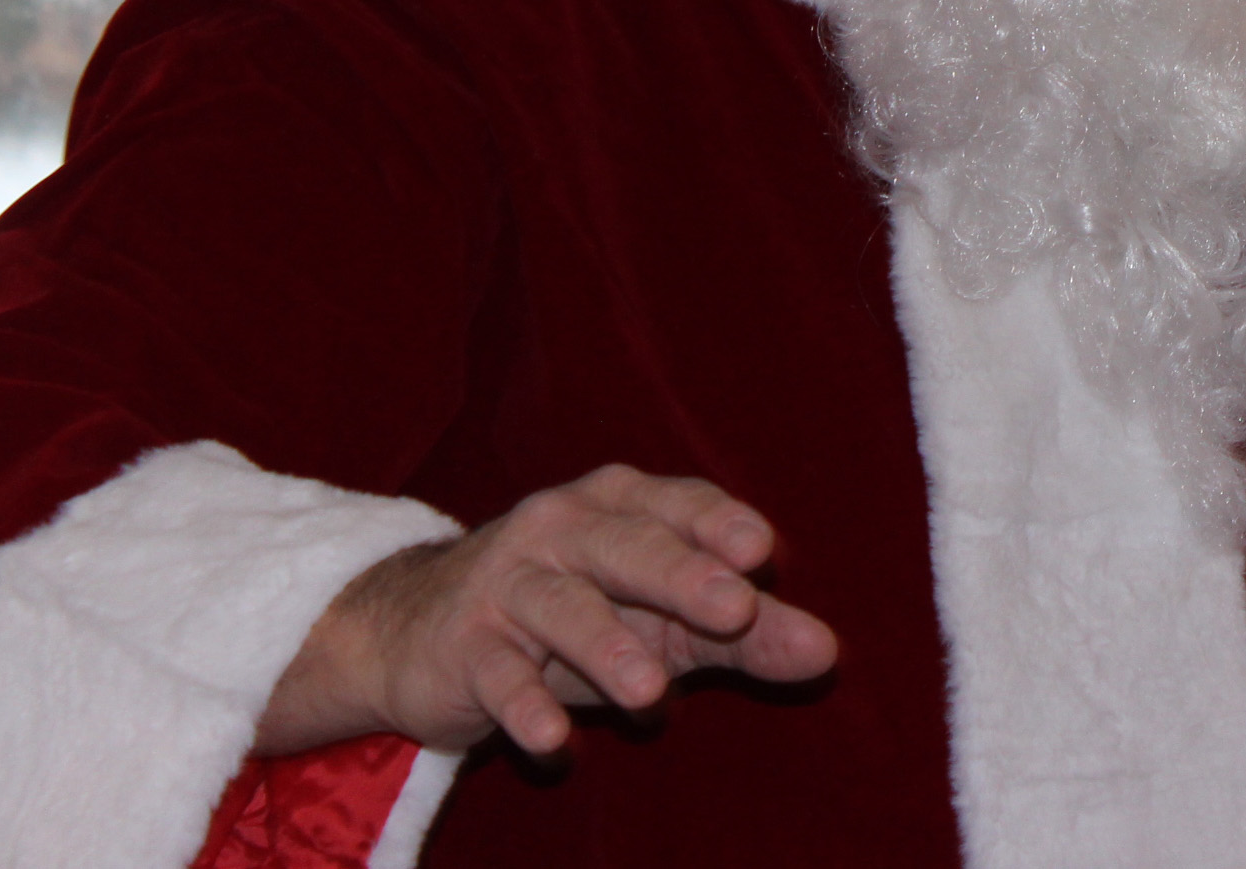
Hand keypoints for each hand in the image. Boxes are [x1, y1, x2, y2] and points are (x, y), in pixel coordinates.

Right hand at [252, 464, 839, 757]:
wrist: (419, 633)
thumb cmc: (568, 617)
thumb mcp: (660, 620)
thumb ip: (744, 632)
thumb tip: (827, 652)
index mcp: (618, 506)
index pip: (676, 504)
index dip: (718, 523)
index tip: (763, 551)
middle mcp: (561, 529)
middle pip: (627, 547)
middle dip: (682, 575)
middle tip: (736, 608)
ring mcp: (507, 583)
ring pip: (564, 609)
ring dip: (607, 648)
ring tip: (652, 693)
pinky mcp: (465, 644)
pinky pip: (498, 674)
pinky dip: (524, 705)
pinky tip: (552, 740)